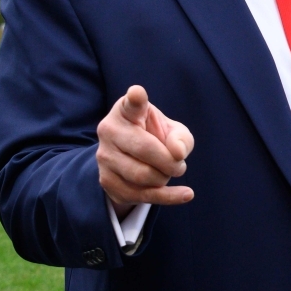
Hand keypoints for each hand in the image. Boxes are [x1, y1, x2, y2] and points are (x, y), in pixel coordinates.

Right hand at [96, 85, 194, 217]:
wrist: (132, 159)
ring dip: (165, 178)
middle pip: (145, 150)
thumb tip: (177, 153)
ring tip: (171, 172)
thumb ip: (181, 137)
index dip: (135, 99)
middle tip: (181, 165)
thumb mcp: (173, 131)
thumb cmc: (156, 136)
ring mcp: (104, 157)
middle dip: (170, 161)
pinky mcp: (107, 182)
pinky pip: (140, 195)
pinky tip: (186, 194)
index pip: (131, 104)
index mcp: (126, 111)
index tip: (138, 93)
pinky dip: (168, 197)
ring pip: (142, 176)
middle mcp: (109, 130)